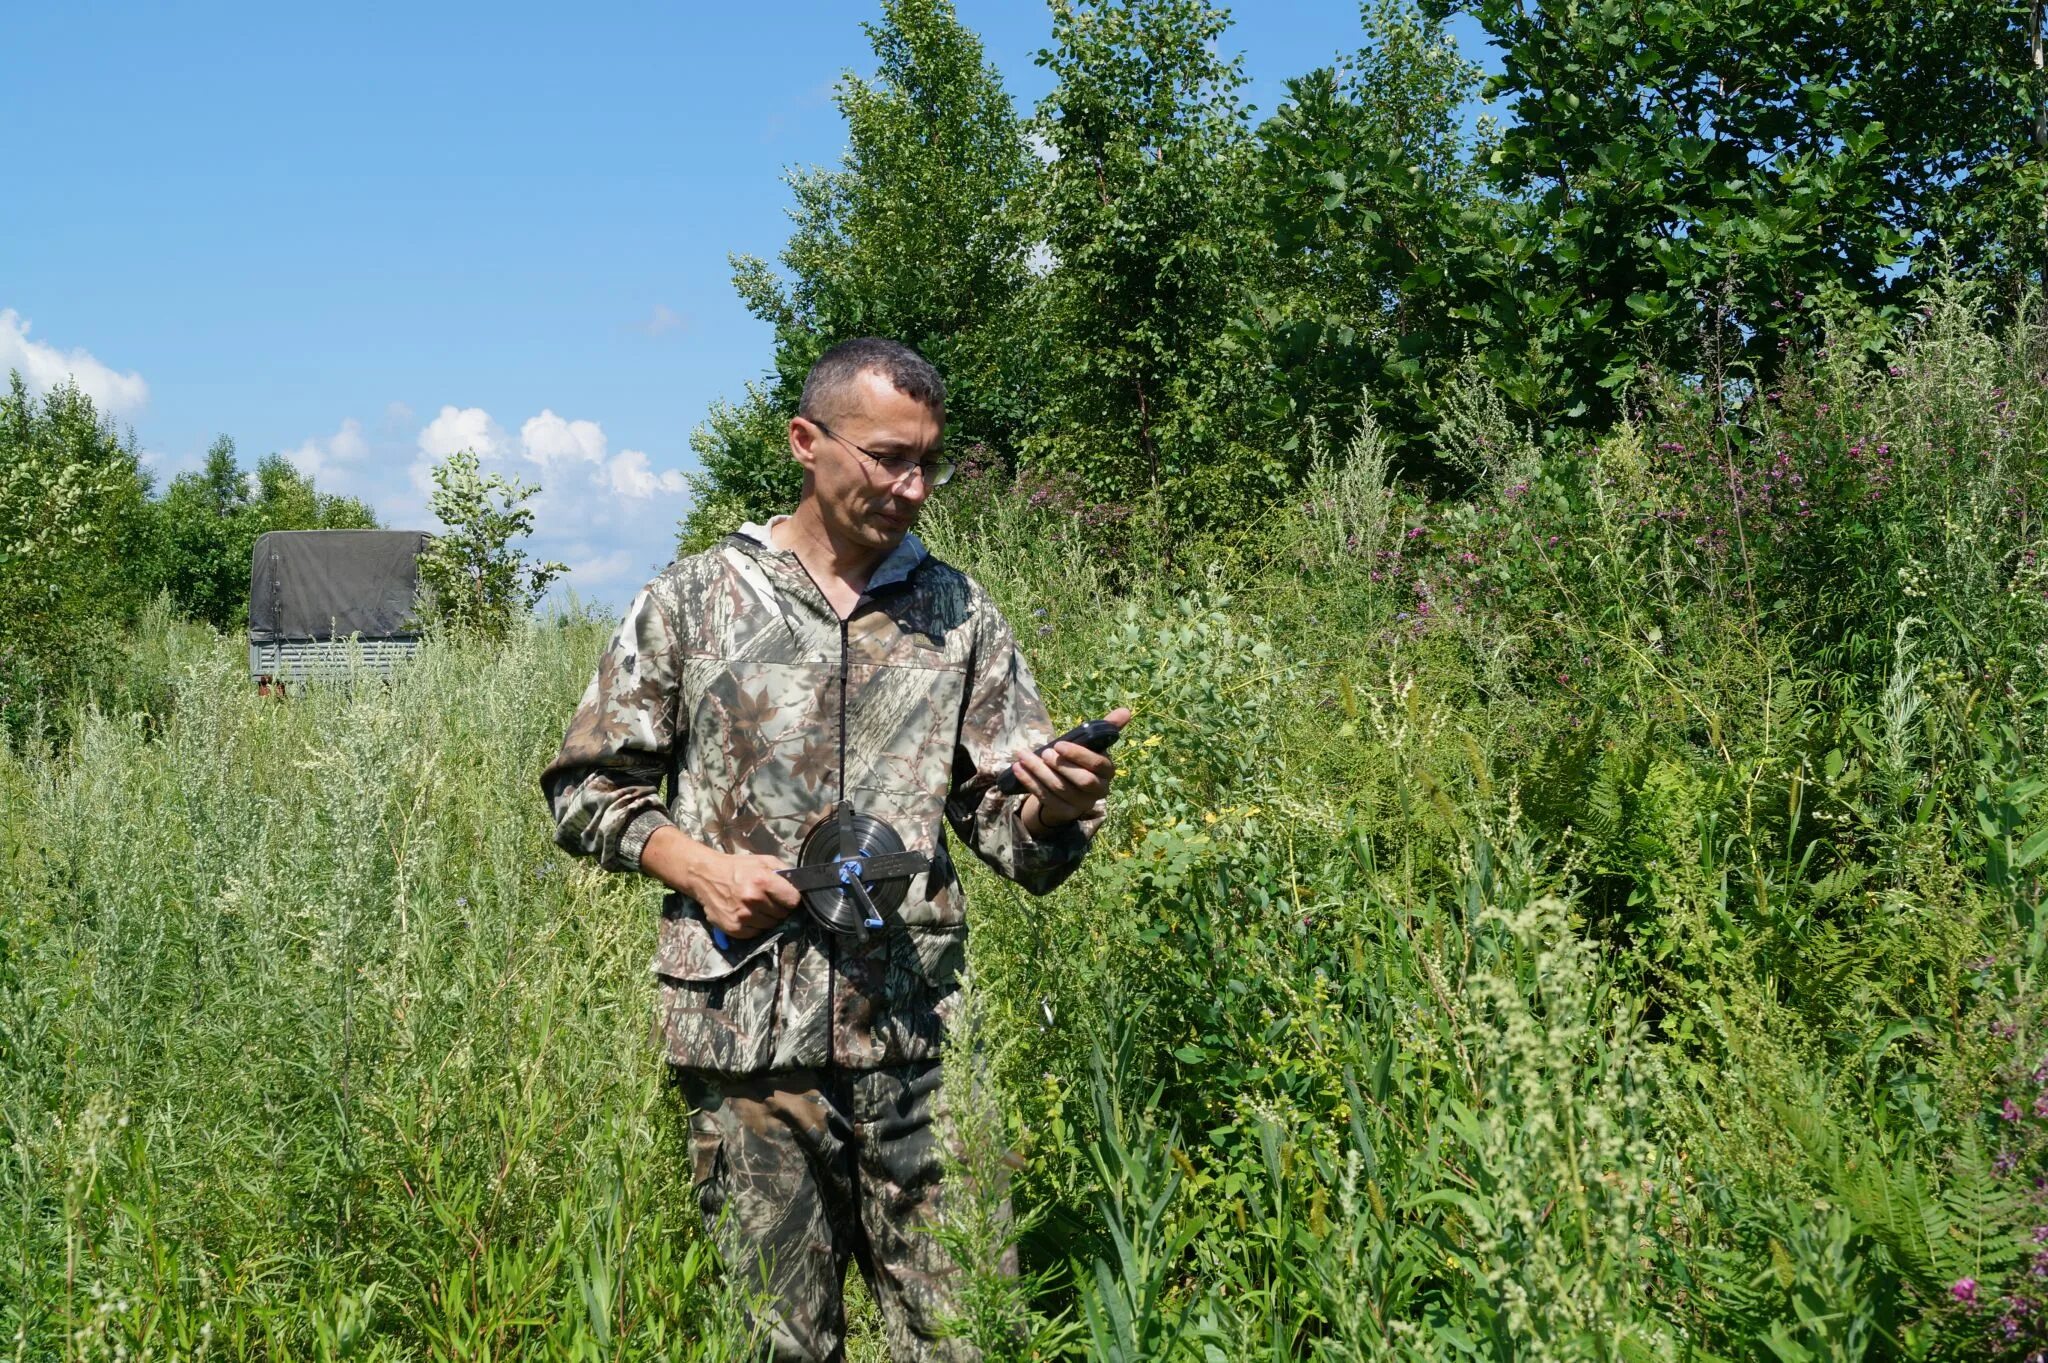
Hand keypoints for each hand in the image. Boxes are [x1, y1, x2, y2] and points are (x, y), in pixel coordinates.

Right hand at [693, 850, 801, 939]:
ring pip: (770, 925)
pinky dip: (755, 926)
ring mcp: (743, 916)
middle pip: (782, 914)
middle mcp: (753, 900)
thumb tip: (800, 884)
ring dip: (767, 917)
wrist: (706, 876)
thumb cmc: (737, 868)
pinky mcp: (734, 928)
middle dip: (779, 908)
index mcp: (763, 881)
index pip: (793, 900)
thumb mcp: (763, 861)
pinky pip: (756, 932)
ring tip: (757, 906)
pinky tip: (747, 914)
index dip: (792, 899)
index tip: (787, 897)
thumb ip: (784, 871)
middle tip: (768, 900)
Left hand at [1013, 707, 1131, 833]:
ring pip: (1060, 789)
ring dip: (1039, 771)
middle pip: (1083, 781)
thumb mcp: (1091, 745)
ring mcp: (1081, 804)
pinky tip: (1018, 769)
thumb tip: (1126, 710)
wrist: (1067, 791)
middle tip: (1045, 753)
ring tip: (1023, 757)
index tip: (1058, 744)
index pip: (1098, 765)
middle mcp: (1098, 791)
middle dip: (1062, 766)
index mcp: (1108, 772)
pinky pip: (1045, 798)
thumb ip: (1106, 728)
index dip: (1078, 755)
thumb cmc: (1079, 762)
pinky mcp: (1064, 812)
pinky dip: (1030, 782)